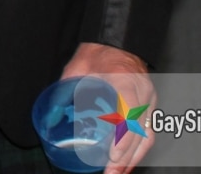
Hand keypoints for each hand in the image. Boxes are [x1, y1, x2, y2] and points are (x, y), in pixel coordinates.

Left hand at [61, 42, 155, 173]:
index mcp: (124, 80)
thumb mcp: (76, 69)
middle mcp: (142, 91)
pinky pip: (148, 130)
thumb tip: (51, 118)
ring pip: (147, 134)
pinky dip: (139, 149)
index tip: (113, 154)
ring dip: (134, 158)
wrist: (117, 39)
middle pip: (140, 131)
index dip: (123, 137)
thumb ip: (64, 92)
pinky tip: (128, 162)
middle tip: (110, 173)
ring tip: (118, 173)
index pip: (129, 113)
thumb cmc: (97, 53)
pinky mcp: (150, 104)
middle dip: (126, 157)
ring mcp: (149, 99)